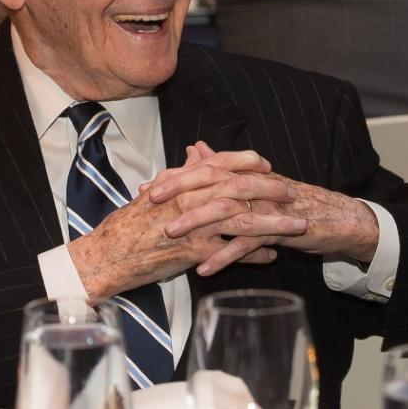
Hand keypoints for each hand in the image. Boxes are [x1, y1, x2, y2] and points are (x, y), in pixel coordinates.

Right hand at [68, 147, 299, 300]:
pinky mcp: (192, 252)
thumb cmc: (133, 223)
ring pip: (241, 219)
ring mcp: (192, 226)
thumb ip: (184, 172)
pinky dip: (253, 254)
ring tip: (296, 226)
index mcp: (181, 182)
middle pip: (238, 188)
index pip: (220, 164)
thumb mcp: (158, 191)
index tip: (268, 164)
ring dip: (272, 222)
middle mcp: (189, 199)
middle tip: (292, 192)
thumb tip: (200, 152)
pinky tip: (271, 256)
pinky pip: (230, 252)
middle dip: (270, 189)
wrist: (111, 253)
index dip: (246, 162)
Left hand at [146, 143, 380, 276]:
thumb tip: (195, 148)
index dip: (176, 177)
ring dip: (197, 223)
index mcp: (246, 174)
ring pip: (227, 210)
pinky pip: (249, 242)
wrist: (335, 218)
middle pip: (212, 182)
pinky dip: (225, 255)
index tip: (146, 188)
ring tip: (171, 235)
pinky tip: (204, 268)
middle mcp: (254, 185)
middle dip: (180, 191)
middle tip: (151, 204)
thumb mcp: (254, 184)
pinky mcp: (279, 229)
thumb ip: (223, 165)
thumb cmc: (291, 202)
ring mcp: (267, 206)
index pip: (207, 170)